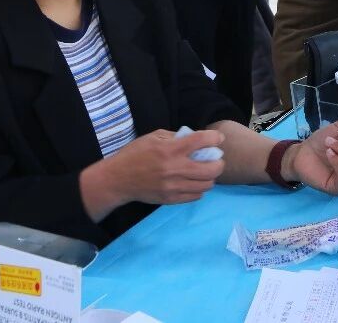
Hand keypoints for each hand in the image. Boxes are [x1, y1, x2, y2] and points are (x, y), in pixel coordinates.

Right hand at [94, 129, 225, 211]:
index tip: (218, 138)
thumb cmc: (135, 154)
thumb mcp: (153, 137)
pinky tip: (194, 182)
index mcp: (170, 150)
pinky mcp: (171, 199)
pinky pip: (196, 196)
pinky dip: (200, 188)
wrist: (118, 180)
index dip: (215, 138)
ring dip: (210, 177)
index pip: (200, 141)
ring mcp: (173, 186)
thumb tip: (196, 139)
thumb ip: (176, 137)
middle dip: (219, 163)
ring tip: (205, 172)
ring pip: (207, 185)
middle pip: (211, 169)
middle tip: (216, 159)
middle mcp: (174, 169)